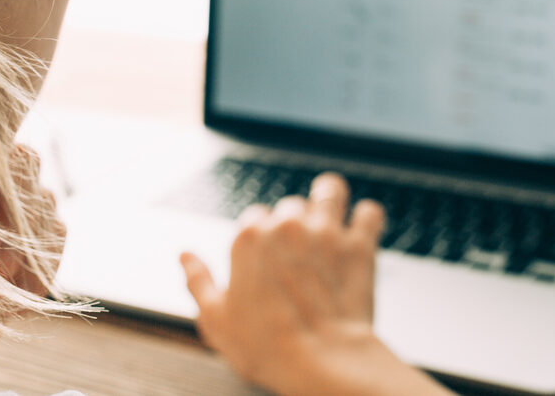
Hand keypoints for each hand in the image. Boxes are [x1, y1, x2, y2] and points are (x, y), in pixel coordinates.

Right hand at [180, 173, 454, 395]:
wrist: (323, 364)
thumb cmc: (267, 346)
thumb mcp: (216, 320)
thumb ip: (198, 281)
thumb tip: (185, 256)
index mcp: (250, 235)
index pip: (254, 215)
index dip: (259, 236)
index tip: (265, 258)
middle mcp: (287, 224)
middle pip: (289, 205)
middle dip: (292, 223)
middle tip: (296, 251)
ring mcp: (325, 231)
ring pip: (329, 189)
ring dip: (328, 197)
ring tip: (328, 211)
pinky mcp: (358, 245)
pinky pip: (369, 212)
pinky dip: (367, 218)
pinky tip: (361, 226)